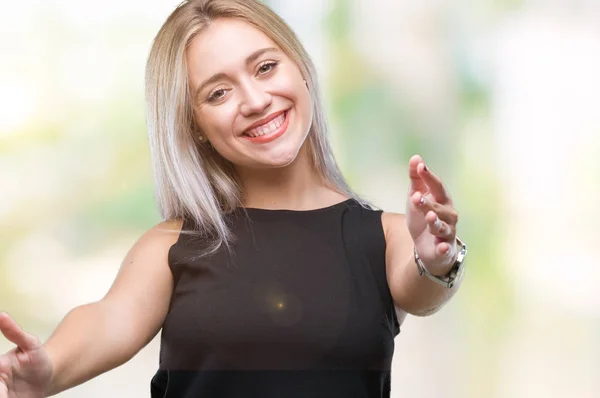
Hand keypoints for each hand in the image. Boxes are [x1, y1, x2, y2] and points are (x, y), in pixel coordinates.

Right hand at [0, 313, 52, 397]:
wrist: (50, 377)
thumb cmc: (38, 358)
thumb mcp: (30, 344)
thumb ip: (15, 332)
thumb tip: (2, 314)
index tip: (1, 370)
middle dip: (0, 388)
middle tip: (6, 391)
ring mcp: (1, 393)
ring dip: (4, 395)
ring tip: (9, 394)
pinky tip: (12, 396)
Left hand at [406, 154, 458, 274]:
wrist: (427, 247)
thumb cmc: (424, 217)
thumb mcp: (416, 197)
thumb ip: (416, 179)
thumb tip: (415, 157)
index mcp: (442, 200)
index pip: (437, 186)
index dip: (429, 177)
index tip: (420, 167)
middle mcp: (448, 215)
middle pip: (439, 207)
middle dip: (427, 203)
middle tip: (415, 196)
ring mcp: (447, 232)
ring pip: (442, 226)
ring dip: (435, 221)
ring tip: (429, 216)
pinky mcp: (443, 249)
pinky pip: (445, 248)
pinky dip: (444, 247)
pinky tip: (441, 246)